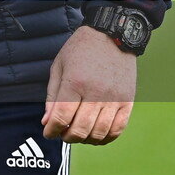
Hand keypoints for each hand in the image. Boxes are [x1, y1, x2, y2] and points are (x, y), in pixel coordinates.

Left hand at [42, 25, 135, 144]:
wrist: (112, 35)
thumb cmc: (81, 49)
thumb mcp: (59, 66)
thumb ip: (52, 96)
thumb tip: (47, 122)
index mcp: (75, 82)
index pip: (61, 117)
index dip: (52, 130)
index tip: (48, 132)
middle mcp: (95, 92)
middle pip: (80, 129)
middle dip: (67, 137)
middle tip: (62, 133)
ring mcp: (113, 98)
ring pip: (98, 133)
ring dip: (85, 140)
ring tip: (78, 134)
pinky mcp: (127, 101)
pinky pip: (117, 129)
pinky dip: (105, 138)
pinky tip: (96, 135)